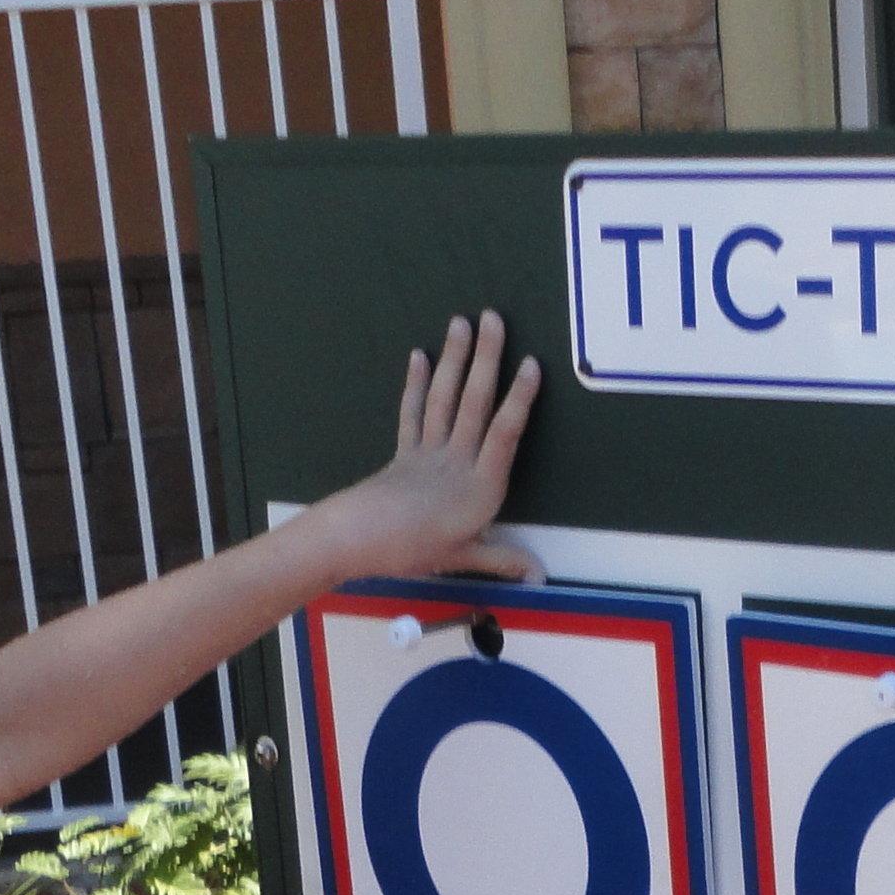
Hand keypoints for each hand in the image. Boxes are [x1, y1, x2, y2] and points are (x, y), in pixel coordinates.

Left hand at [325, 313, 543, 584]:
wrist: (356, 539)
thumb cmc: (412, 551)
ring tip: (462, 322)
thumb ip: (501, 561)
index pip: (505, 434)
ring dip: (455, 358)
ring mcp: (428, 452)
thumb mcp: (462, 560)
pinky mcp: (404, 452)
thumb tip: (538, 576)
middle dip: (486, 358)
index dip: (519, 399)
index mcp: (479, 487)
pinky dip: (416, 383)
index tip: (531, 364)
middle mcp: (456, 461)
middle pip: (474, 402)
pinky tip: (420, 356)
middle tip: (493, 318)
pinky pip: (412, 412)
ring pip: (445, 398)